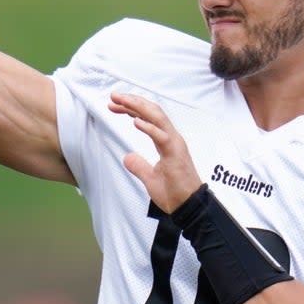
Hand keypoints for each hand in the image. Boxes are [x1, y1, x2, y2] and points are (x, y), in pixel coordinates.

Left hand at [108, 92, 203, 212]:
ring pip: (158, 118)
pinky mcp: (175, 154)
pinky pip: (162, 137)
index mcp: (167, 141)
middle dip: (132, 101)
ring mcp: (175, 144)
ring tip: (122, 100)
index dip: (131, 108)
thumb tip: (127, 157)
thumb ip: (138, 166)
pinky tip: (135, 121)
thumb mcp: (150, 178)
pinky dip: (149, 127)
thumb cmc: (175, 193)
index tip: (114, 105)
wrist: (189, 207)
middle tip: (114, 95)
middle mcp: (172, 138)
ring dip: (139, 107)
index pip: (148, 117)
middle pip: (152, 112)